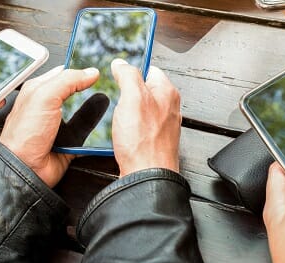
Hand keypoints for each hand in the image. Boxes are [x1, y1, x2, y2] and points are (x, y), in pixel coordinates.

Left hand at [0, 66, 99, 187]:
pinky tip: (106, 124)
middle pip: (76, 92)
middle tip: (108, 83)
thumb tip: (90, 72)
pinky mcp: (69, 141)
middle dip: (91, 89)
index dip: (79, 69)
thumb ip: (68, 80)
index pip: (63, 72)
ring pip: (84, 112)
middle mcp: (49, 106)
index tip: (97, 67)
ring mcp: (60, 124)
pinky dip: (97, 130)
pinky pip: (88, 133)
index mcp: (38, 90)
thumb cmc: (24, 134)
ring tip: (112, 102)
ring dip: (96, 109)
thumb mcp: (44, 96)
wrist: (26, 169)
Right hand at [111, 59, 180, 176]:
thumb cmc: (144, 141)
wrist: (147, 177)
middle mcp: (168, 108)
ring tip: (118, 120)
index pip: (149, 69)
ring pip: (139, 110)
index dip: (131, 71)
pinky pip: (137, 128)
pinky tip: (121, 135)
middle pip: (143, 90)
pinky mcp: (153, 141)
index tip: (118, 74)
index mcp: (167, 92)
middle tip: (116, 101)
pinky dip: (127, 129)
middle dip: (127, 94)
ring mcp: (161, 126)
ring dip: (125, 113)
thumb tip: (121, 63)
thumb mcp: (132, 97)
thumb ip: (127, 75)